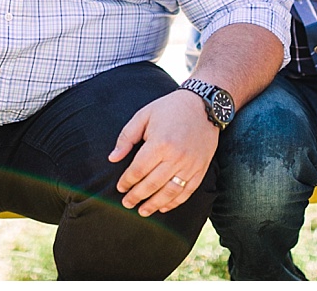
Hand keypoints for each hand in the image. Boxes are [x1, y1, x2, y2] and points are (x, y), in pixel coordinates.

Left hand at [108, 89, 218, 216]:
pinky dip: (175, 202)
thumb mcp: (144, 115)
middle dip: (137, 196)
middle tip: (127, 203)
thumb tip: (112, 158)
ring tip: (143, 211)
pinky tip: (164, 207)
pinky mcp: (201, 169)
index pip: (138, 170)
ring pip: (169, 192)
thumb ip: (126, 137)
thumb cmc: (170, 108)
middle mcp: (176, 156)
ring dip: (154, 204)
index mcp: (160, 142)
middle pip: (152, 184)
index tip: (120, 188)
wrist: (204, 104)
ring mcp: (190, 165)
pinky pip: (187, 191)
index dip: (127, 181)